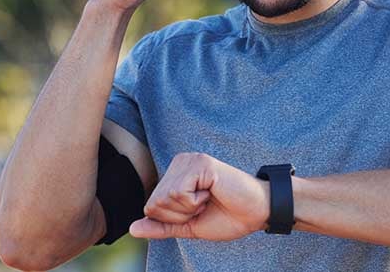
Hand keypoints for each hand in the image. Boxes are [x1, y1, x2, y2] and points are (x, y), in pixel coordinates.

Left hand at [128, 152, 270, 240]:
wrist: (256, 213)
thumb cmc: (226, 216)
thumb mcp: (188, 226)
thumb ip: (161, 226)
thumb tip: (132, 229)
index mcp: (174, 175)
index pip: (151, 206)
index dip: (174, 219)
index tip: (198, 211)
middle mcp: (179, 163)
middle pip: (155, 203)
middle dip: (180, 215)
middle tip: (205, 205)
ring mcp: (189, 160)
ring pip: (165, 198)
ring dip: (189, 208)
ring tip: (209, 198)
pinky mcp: (200, 163)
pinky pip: (178, 193)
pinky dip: (195, 202)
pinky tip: (212, 191)